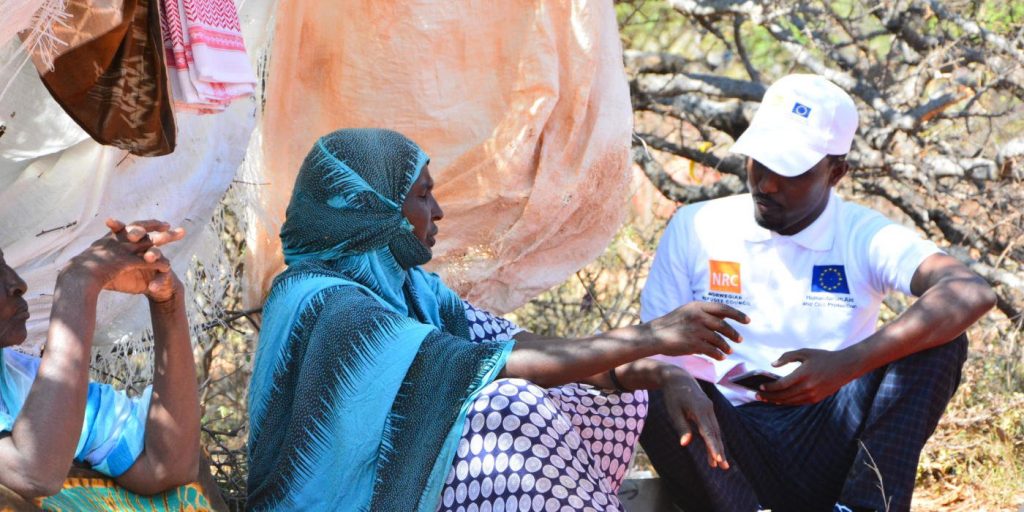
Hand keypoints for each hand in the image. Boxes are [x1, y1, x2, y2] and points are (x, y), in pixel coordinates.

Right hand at [62, 219, 184, 297]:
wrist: (76, 278)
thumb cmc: (82, 271)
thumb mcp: (94, 257)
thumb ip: (104, 251)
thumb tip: (103, 250)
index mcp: (112, 237)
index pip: (134, 226)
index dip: (149, 224)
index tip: (164, 223)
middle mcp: (118, 240)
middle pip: (144, 231)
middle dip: (161, 229)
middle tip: (178, 229)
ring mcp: (122, 250)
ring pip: (148, 242)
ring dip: (165, 240)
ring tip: (180, 237)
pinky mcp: (124, 262)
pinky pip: (145, 261)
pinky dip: (157, 263)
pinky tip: (168, 266)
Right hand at [648, 302, 748, 359]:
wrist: (655, 335)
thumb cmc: (672, 324)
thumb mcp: (687, 312)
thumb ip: (704, 314)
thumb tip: (724, 320)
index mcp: (697, 306)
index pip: (723, 308)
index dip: (737, 314)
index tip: (747, 321)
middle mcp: (698, 316)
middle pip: (723, 325)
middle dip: (734, 334)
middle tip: (740, 340)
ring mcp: (696, 330)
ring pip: (719, 339)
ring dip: (726, 346)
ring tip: (729, 351)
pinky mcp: (693, 343)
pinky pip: (712, 350)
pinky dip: (718, 355)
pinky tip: (721, 358)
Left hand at [660, 369, 728, 469]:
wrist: (678, 378)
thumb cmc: (673, 395)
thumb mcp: (673, 411)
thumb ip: (681, 427)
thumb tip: (685, 444)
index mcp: (699, 409)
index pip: (708, 432)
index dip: (713, 447)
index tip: (718, 459)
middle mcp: (708, 409)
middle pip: (715, 434)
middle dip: (719, 450)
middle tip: (723, 467)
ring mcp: (710, 409)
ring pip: (715, 431)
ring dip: (717, 447)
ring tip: (718, 464)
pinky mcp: (708, 410)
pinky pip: (712, 427)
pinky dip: (713, 439)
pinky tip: (713, 450)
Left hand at [756, 348, 858, 404]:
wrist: (845, 366)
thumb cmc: (823, 357)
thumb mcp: (804, 352)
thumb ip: (787, 357)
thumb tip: (772, 365)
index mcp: (803, 374)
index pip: (781, 385)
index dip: (769, 388)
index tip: (760, 387)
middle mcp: (808, 387)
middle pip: (783, 396)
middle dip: (769, 397)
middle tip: (757, 395)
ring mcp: (813, 395)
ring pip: (790, 402)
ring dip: (776, 401)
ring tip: (765, 399)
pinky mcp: (816, 399)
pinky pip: (797, 403)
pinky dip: (787, 402)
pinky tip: (778, 400)